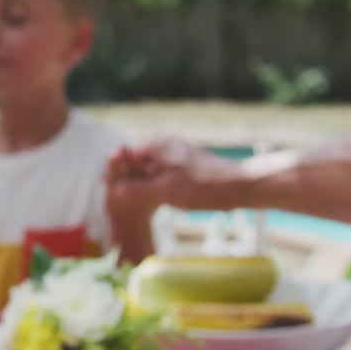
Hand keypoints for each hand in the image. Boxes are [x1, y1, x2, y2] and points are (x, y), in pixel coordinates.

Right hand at [105, 137, 246, 210]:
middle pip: (136, 162)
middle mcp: (165, 146)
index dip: (114, 172)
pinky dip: (156, 186)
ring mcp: (177, 155)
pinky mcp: (187, 166)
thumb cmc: (204, 187)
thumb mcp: (166, 192)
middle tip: (118, 200)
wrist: (243, 186)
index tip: (107, 189)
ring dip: (142, 185)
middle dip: (127, 179)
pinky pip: (163, 175)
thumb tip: (114, 192)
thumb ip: (137, 191)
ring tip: (136, 203)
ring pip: (150, 170)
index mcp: (157, 146)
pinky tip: (158, 201)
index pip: (124, 155)